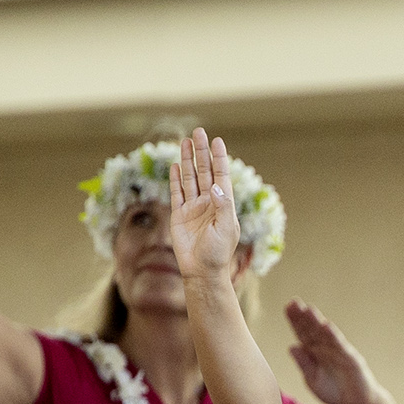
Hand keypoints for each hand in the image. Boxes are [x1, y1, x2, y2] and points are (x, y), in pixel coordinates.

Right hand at [166, 130, 243, 285]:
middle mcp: (209, 202)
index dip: (219, 158)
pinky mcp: (179, 215)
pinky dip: (176, 178)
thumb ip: (222, 206)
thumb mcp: (226, 228)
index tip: (217, 141)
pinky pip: (177, 192)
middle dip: (201, 152)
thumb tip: (216, 186)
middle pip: (204, 171)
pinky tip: (177, 165)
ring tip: (186, 141)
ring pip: (190, 178)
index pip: (221, 175)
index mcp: (224, 204)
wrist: (202, 271)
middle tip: (198, 132)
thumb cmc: (218, 253)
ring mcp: (193, 207)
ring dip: (188, 160)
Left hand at [284, 300, 388, 403]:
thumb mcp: (313, 380)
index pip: (303, 333)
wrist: (357, 403)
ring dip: (317, 321)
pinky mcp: (350, 358)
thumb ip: (304, 364)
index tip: (287, 307)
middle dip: (303, 316)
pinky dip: (333, 336)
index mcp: (314, 353)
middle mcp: (326, 348)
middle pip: (312, 330)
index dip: (295, 321)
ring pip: (325, 334)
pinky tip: (326, 325)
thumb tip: (292, 346)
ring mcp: (338, 352)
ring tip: (309, 309)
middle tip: (294, 302)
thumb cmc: (335, 391)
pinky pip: (340, 345)